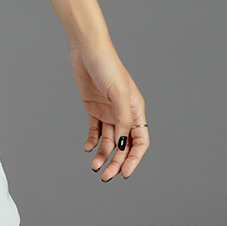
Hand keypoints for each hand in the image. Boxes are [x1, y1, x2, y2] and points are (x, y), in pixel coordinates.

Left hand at [70, 38, 148, 179]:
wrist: (86, 49)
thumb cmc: (107, 66)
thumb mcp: (118, 93)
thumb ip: (123, 118)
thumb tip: (124, 143)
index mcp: (136, 110)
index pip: (140, 142)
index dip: (135, 159)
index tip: (126, 174)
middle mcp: (123, 113)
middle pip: (123, 145)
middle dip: (117, 162)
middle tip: (106, 176)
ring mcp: (108, 111)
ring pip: (109, 140)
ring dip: (103, 155)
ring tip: (94, 167)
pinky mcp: (93, 107)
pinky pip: (94, 129)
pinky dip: (92, 141)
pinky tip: (88, 149)